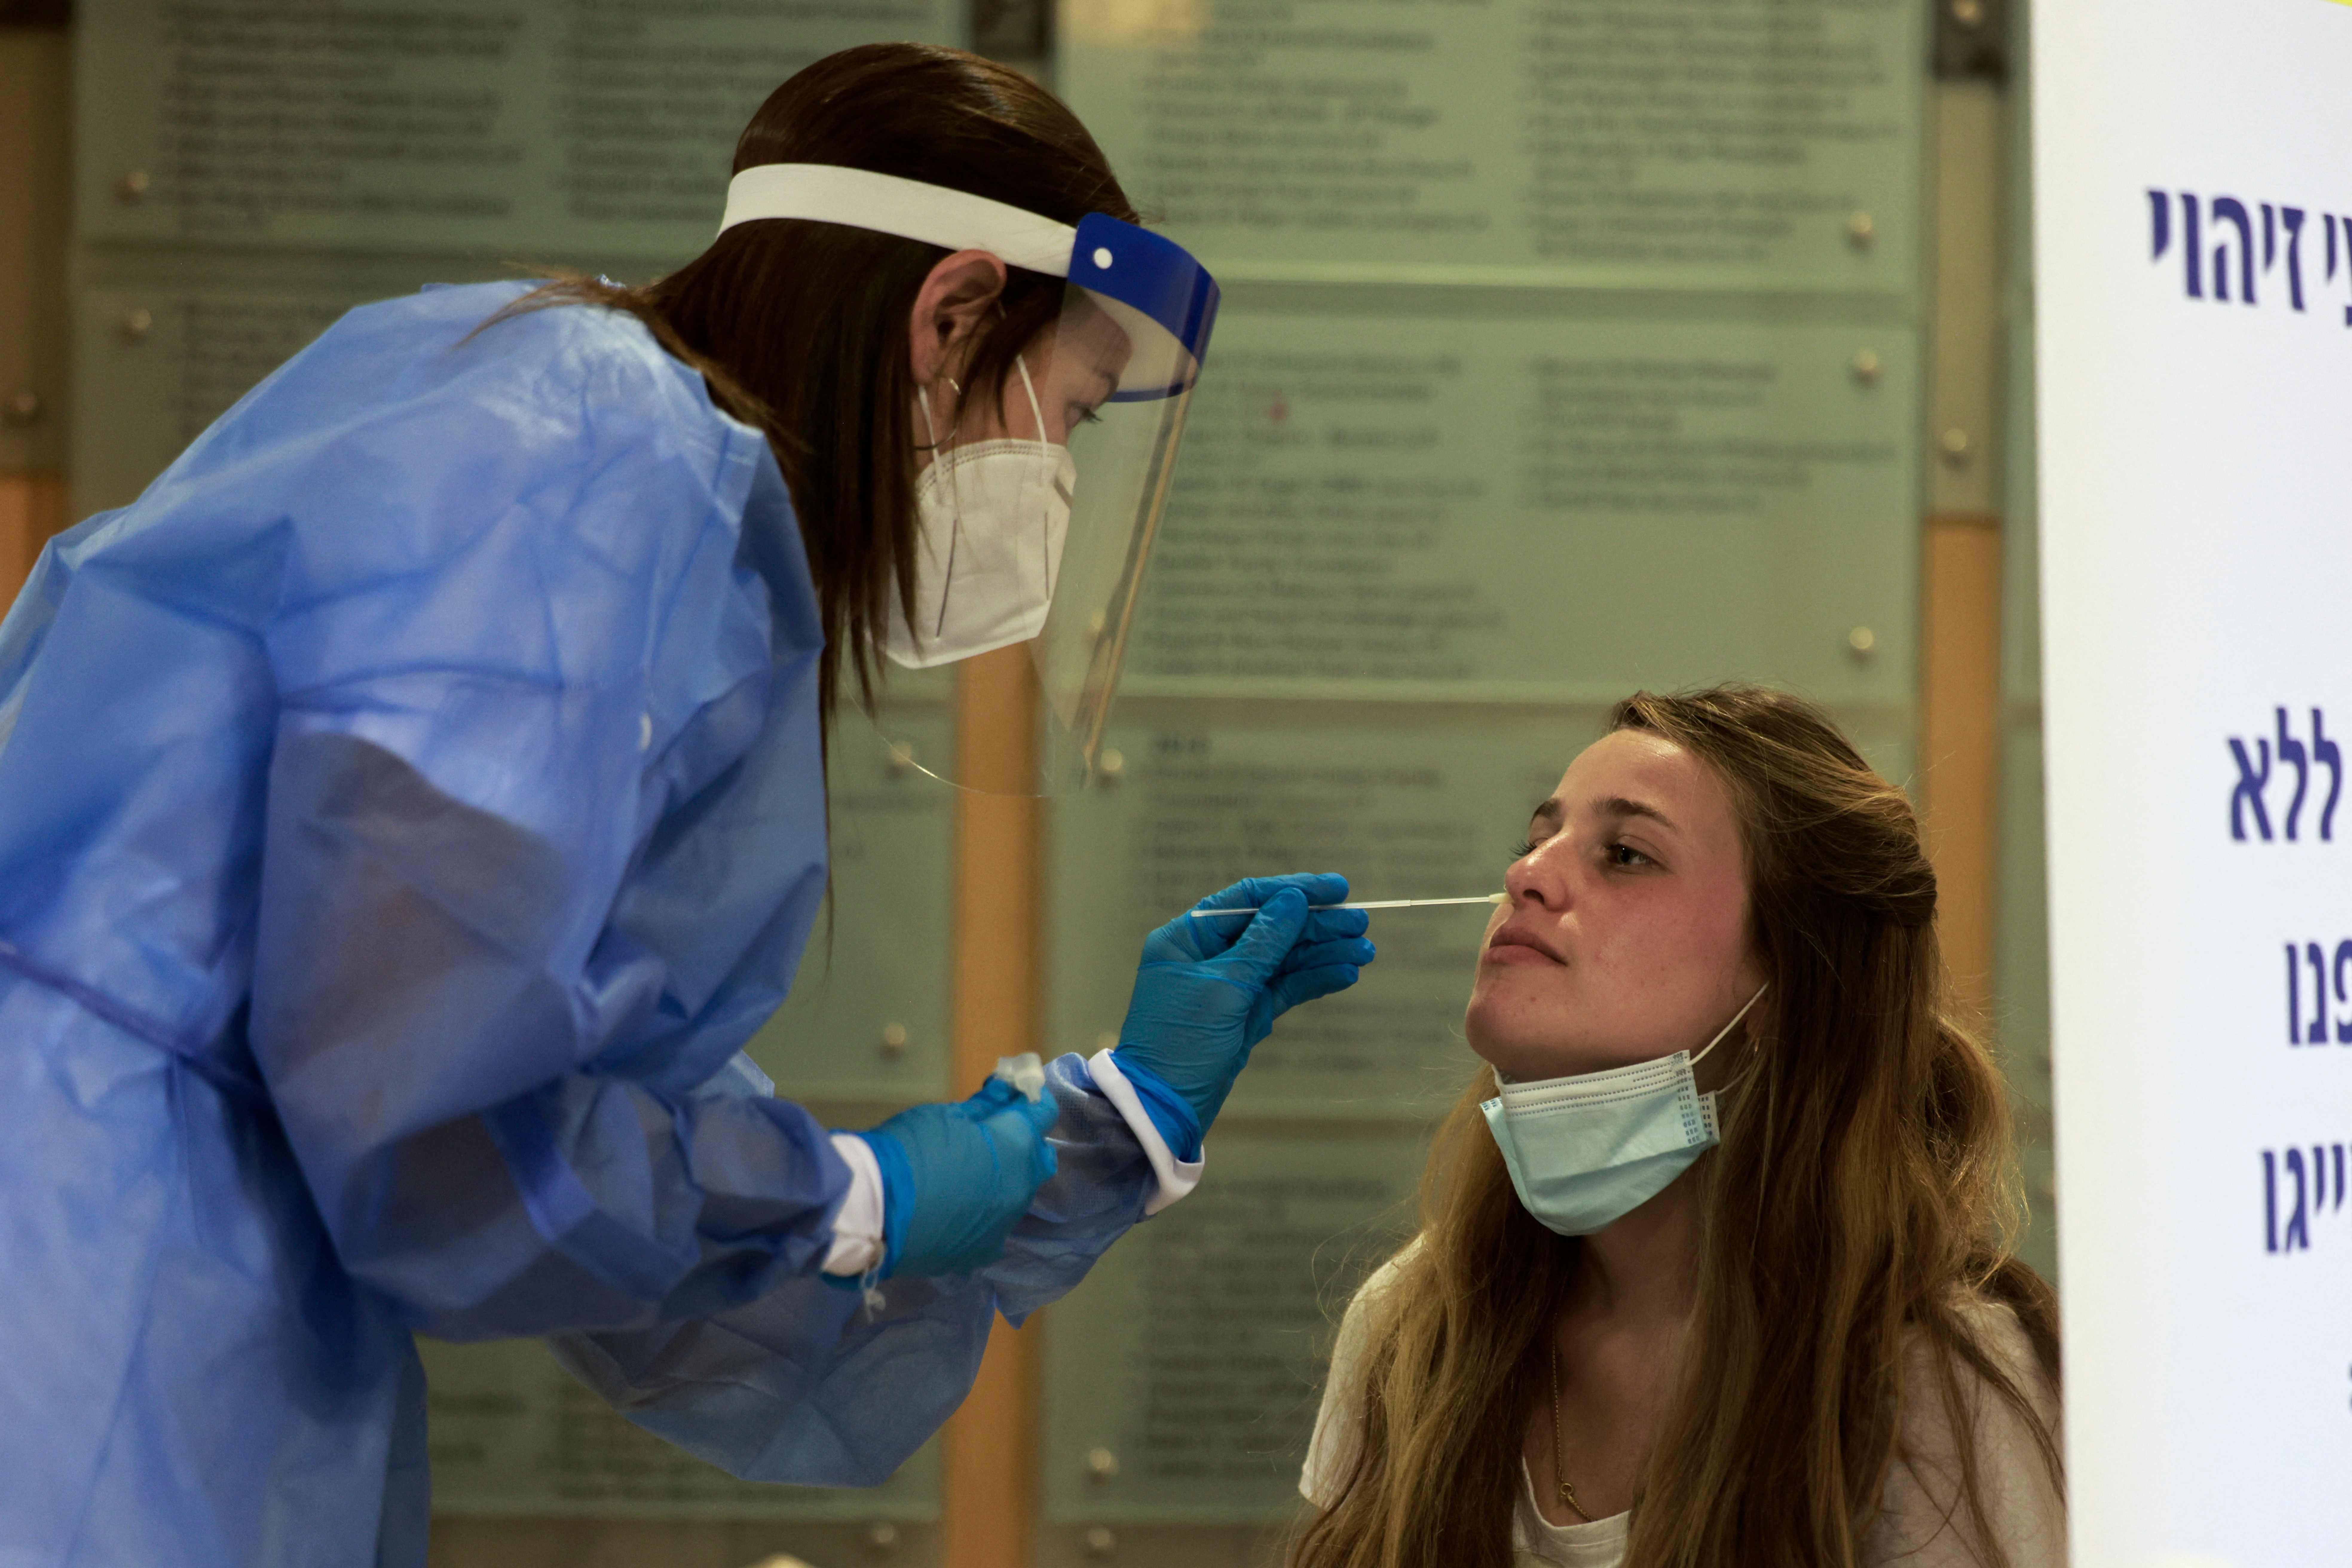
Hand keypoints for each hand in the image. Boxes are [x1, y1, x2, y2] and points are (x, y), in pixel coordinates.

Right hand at [855, 1079, 1059, 1277]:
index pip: (1043, 1112)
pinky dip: (985, 1211)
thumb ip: (983, 1106)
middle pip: (1037, 1157)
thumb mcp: (944, 1116)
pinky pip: (996, 1225)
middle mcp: (1021, 1187)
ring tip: (967, 1173)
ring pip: (1019, 1194)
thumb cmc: (907, 1150)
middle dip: (1022, 1141)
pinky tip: (958, 1207)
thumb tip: (1004, 1090)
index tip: (1012, 1093)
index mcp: (1016, 1145)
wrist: (871, 1211)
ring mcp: (1004, 1224)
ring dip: (1004, 1178)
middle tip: (989, 1133)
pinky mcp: (983, 1251)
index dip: (1029, 1098)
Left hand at [1110, 873, 1373, 1137]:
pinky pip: (1285, 988)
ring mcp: (1230, 986)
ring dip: (1324, 953)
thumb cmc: (1180, 1043)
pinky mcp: (1247, 1014)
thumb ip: (1263, 943)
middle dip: (1317, 925)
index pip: (1248, 899)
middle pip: (1272, 928)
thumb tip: (1293, 900)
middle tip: (1361, 923)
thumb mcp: (1224, 987)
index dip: (1294, 891)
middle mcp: (1208, 956)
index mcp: (1188, 938)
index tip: (1338, 887)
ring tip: (1365, 951)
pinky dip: (1314, 981)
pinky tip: (1345, 973)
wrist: (1164, 1110)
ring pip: (1284, 960)